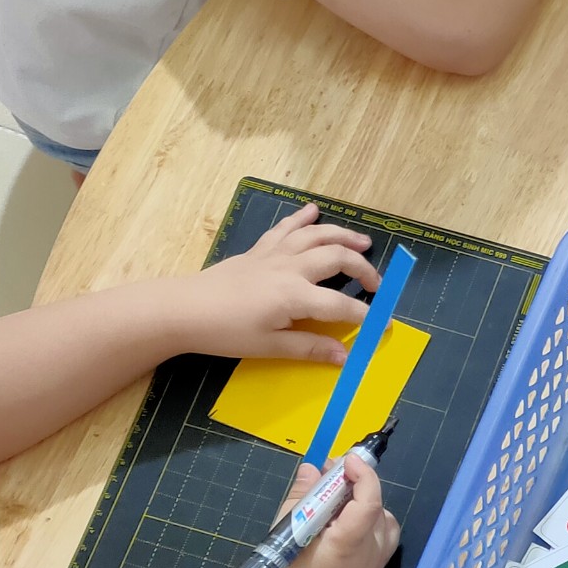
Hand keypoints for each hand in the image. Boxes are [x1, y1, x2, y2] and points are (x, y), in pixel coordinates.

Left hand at [180, 204, 376, 363]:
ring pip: (317, 235)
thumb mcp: (269, 347)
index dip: (367, 316)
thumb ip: (310, 349)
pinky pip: (286, 228)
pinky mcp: (259, 250)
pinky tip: (313, 210)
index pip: (342, 305)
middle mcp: (291, 268)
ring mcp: (274, 255)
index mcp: (295, 296)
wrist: (183, 309)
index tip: (384, 326)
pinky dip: (301, 217)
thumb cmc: (225, 332)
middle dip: (364, 269)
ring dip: (343, 235)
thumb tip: (345, 357)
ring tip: (364, 241)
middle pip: (337, 258)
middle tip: (378, 283)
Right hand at [264, 454, 398, 567]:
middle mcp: (371, 552)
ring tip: (335, 504)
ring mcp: (377, 562)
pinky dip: (371, 520)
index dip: (363, 474)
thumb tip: (313, 468)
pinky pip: (384, 534)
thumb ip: (302, 497)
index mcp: (349, 544)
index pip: (370, 500)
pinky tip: (346, 523)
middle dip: (356, 485)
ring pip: (383, 518)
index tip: (347, 460)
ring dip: (364, 503)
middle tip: (329, 476)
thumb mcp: (287, 534)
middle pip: (375, 505)